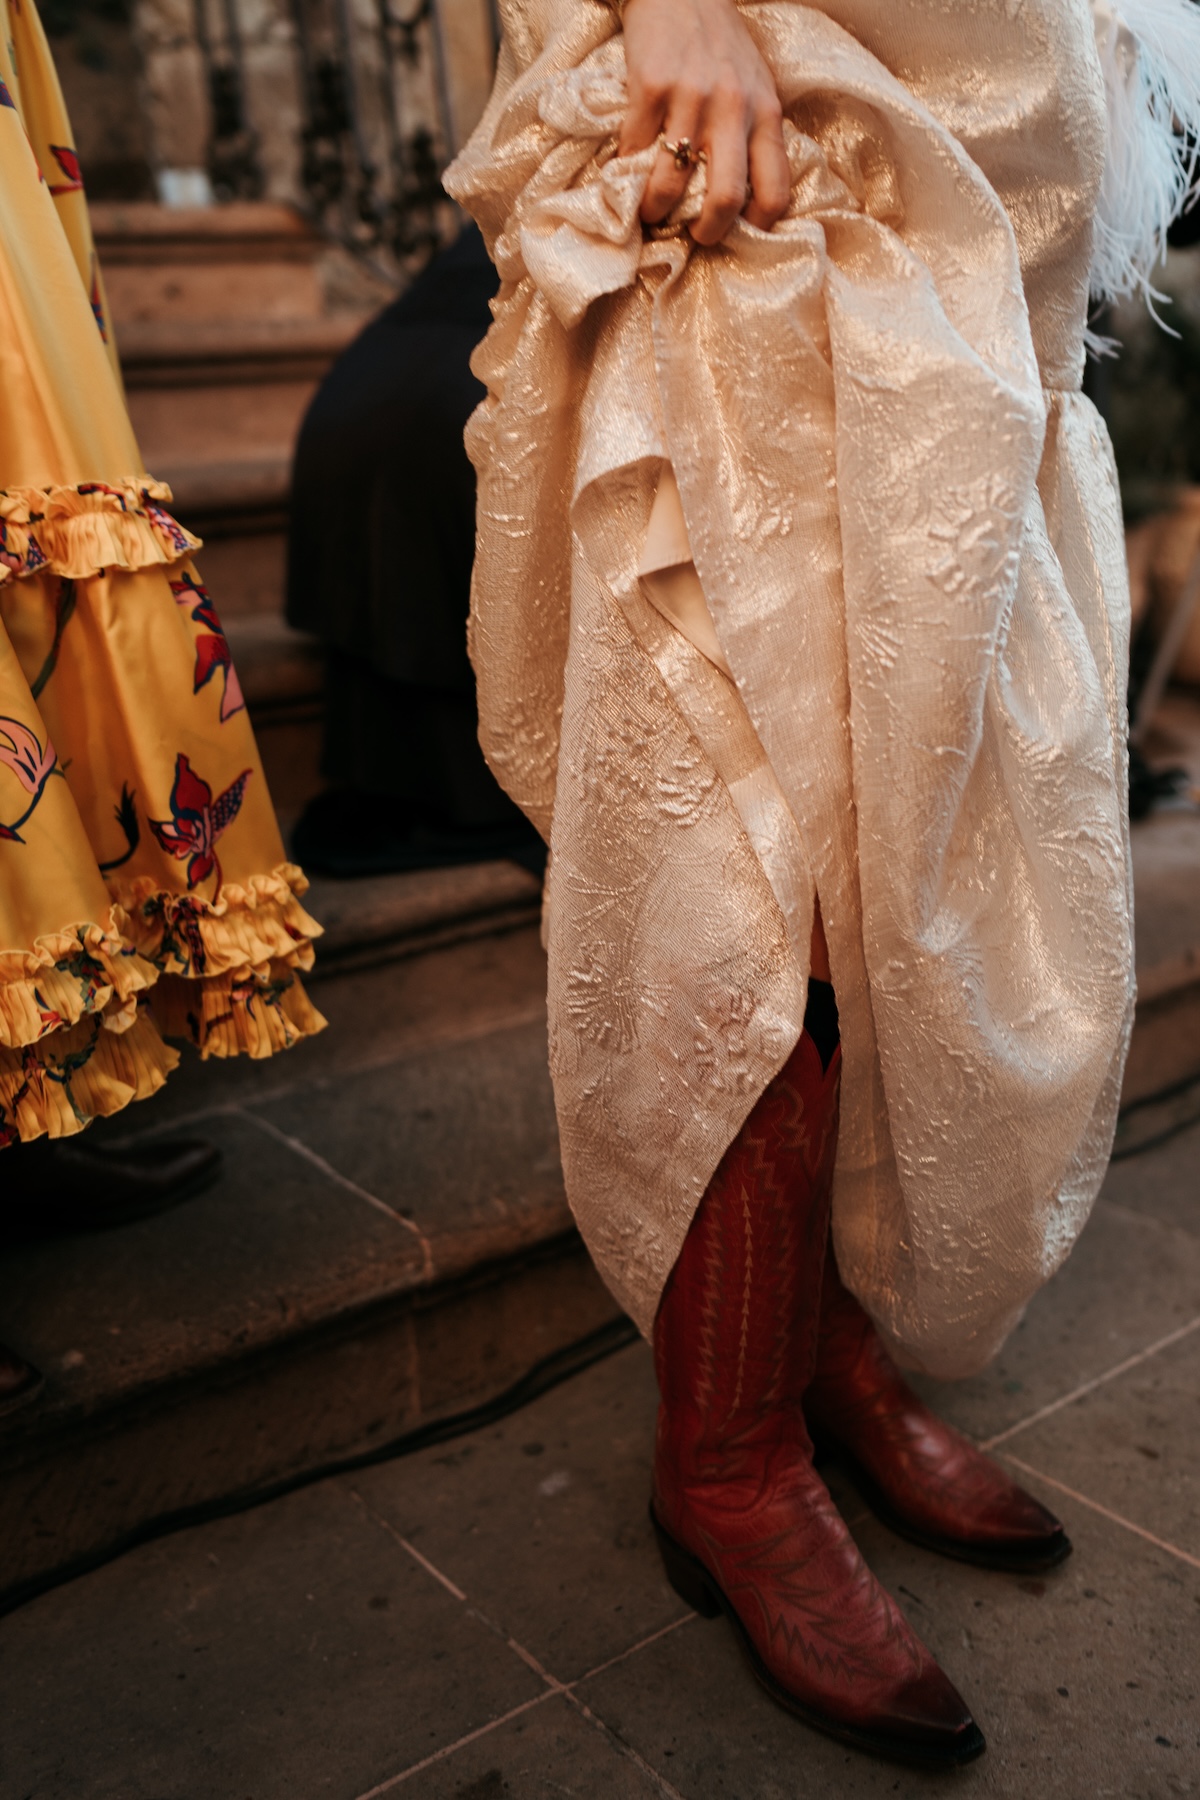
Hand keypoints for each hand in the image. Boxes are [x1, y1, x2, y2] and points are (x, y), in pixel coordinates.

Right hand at [618, 0, 789, 245]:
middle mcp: (734, 109)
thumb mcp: (757, 87)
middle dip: (707, 232)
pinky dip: (626, 172)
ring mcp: (692, 98)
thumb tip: (745, 199)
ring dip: (656, 210)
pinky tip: (626, 172)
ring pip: (672, 184)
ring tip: (651, 210)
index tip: (737, 232)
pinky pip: (635, 150)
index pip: (775, 190)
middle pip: (726, 198)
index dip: (757, 226)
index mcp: (766, 113)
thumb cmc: (721, 46)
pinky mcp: (652, 87)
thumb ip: (756, 134)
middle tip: (693, 235)